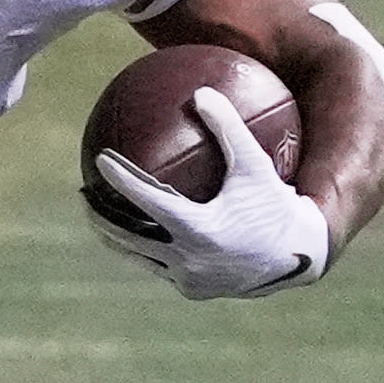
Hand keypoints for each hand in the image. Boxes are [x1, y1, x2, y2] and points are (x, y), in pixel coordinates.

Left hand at [86, 88, 333, 299]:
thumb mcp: (255, 165)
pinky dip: (141, 249)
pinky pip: (157, 265)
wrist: (299, 257)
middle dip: (100, 215)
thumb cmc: (276, 204)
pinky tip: (130, 232)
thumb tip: (201, 92)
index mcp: (199, 229)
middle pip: (128, 235)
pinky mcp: (191, 289)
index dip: (121, 180)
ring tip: (95, 216)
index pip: (147, 201)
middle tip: (84, 194)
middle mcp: (188, 258)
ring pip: (138, 256)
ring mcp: (187, 278)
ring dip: (113, 236)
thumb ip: (228, 128)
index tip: (100, 160)